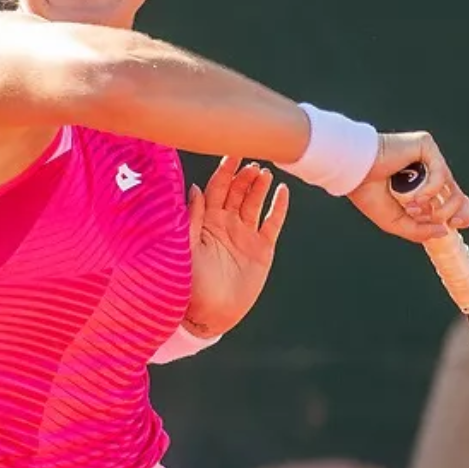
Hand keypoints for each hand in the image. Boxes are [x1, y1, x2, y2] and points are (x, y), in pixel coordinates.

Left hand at [184, 156, 289, 337]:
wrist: (209, 314)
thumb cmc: (189, 282)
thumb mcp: (186, 247)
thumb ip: (193, 217)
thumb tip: (195, 187)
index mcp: (206, 221)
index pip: (216, 188)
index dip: (224, 171)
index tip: (232, 153)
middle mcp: (226, 224)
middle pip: (237, 192)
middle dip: (244, 176)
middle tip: (252, 163)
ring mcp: (245, 235)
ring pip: (254, 203)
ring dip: (259, 187)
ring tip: (265, 173)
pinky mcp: (262, 249)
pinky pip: (272, 223)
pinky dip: (278, 207)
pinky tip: (282, 191)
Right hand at [345, 131, 468, 242]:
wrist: (353, 172)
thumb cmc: (367, 193)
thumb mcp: (395, 222)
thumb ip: (419, 230)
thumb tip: (445, 231)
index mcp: (420, 186)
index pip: (450, 199)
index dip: (459, 213)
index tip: (455, 226)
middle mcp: (426, 170)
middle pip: (456, 194)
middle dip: (451, 212)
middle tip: (434, 218)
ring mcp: (427, 157)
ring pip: (451, 186)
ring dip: (438, 204)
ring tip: (414, 207)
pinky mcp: (425, 145)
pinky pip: (441, 172)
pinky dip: (430, 189)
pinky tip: (414, 196)